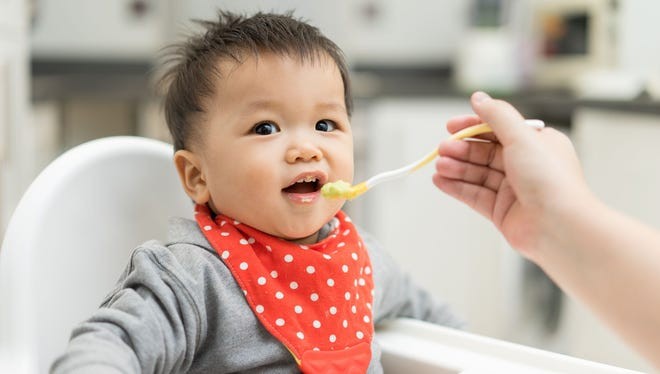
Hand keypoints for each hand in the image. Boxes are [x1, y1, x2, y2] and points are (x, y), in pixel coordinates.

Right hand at [433, 92, 591, 258]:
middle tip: (443, 149)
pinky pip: (474, 195)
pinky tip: (441, 182)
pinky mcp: (502, 211)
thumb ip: (497, 116)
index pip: (498, 129)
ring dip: (456, 168)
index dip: (473, 126)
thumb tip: (479, 98)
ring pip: (477, 174)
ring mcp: (513, 190)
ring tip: (440, 166)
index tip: (451, 126)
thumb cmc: (551, 181)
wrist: (560, 227)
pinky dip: (456, 187)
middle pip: (485, 152)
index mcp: (537, 144)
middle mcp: (526, 166)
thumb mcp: (522, 137)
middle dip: (462, 149)